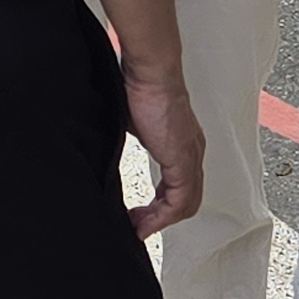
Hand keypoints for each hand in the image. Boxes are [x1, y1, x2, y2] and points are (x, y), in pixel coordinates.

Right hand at [122, 65, 205, 239]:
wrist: (149, 71)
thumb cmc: (138, 86)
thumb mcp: (129, 121)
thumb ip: (127, 138)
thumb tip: (106, 149)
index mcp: (181, 141)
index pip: (181, 184)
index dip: (162, 204)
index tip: (141, 214)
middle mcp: (191, 151)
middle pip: (187, 198)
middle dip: (162, 218)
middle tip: (138, 226)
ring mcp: (190, 156)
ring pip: (186, 204)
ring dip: (161, 221)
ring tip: (138, 228)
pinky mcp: (182, 160)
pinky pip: (178, 202)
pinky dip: (161, 218)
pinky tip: (144, 223)